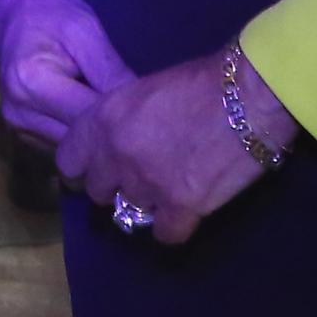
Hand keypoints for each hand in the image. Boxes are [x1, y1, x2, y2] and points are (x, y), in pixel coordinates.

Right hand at [0, 0, 131, 151]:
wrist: (17, 5)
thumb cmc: (53, 11)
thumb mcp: (87, 31)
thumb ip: (110, 70)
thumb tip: (142, 107)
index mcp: (30, 82)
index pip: (86, 116)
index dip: (120, 117)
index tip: (152, 112)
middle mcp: (17, 110)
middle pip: (78, 139)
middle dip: (110, 132)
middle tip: (144, 118)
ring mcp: (17, 124)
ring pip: (71, 148)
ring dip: (96, 136)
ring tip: (120, 115)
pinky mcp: (22, 130)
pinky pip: (61, 143)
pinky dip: (81, 135)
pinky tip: (97, 117)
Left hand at [56, 48, 298, 247]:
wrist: (249, 94)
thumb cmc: (203, 82)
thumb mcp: (145, 91)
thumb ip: (123, 120)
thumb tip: (120, 140)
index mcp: (104, 120)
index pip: (68, 161)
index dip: (84, 167)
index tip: (100, 168)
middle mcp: (117, 155)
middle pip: (99, 191)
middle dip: (118, 185)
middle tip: (144, 175)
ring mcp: (147, 183)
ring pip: (130, 213)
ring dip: (149, 203)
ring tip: (171, 187)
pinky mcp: (181, 206)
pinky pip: (164, 234)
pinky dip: (176, 226)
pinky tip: (188, 209)